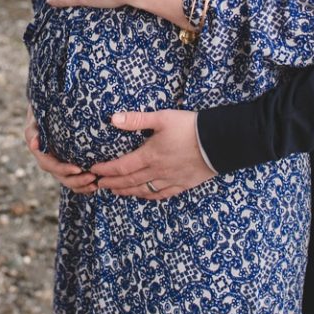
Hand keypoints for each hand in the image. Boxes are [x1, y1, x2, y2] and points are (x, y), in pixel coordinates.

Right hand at [26, 115, 97, 194]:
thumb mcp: (35, 121)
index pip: (51, 166)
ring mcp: (59, 165)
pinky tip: (96, 185)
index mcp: (41, 153)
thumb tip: (34, 144)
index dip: (64, 169)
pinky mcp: (68, 165)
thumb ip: (33, 132)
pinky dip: (84, 185)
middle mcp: (49, 162)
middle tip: (93, 177)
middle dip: (77, 180)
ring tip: (96, 184)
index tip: (78, 169)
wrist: (47, 112)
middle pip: (62, 177)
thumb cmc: (41, 115)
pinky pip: (75, 179)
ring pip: (69, 181)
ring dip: (82, 185)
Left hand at [89, 110, 214, 200]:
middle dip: (112, 183)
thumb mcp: (162, 118)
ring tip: (116, 191)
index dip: (106, 170)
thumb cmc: (190, 127)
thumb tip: (113, 119)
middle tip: (99, 184)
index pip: (121, 166)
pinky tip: (144, 195)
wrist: (219, 142)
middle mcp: (157, 171)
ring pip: (143, 190)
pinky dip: (149, 196)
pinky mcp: (182, 184)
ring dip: (126, 192)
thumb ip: (137, 119)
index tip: (95, 170)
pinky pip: (162, 194)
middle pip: (129, 181)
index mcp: (150, 155)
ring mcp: (170, 180)